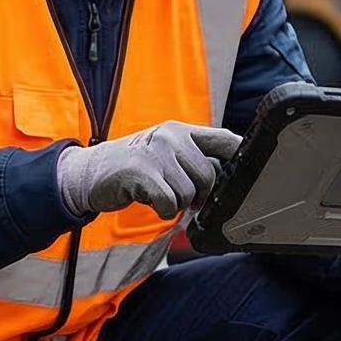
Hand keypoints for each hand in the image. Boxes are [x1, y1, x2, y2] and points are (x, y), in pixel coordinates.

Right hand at [56, 122, 242, 216]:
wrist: (88, 173)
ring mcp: (156, 153)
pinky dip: (162, 210)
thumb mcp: (164, 153)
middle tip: (178, 195)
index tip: (251, 170)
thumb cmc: (132, 168)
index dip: (241, 155)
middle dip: (197, 195)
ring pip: (189, 193)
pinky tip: (148, 199)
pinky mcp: (142, 172)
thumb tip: (223, 176)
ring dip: (175, 203)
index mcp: (181, 131)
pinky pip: (170, 203)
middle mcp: (171, 137)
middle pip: (209, 176)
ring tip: (156, 192)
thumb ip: (193, 158)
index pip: (224, 139)